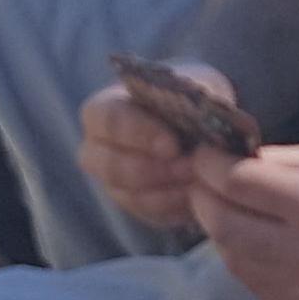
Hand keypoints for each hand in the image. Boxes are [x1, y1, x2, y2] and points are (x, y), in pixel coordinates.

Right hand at [73, 75, 225, 245]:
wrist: (195, 124)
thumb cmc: (187, 98)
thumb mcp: (193, 84)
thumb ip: (193, 93)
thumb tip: (201, 109)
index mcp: (102, 112)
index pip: (110, 122)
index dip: (139, 134)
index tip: (172, 144)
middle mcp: (96, 151)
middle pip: (113, 167)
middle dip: (156, 169)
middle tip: (192, 166)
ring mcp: (112, 184)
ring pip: (133, 196)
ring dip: (170, 191)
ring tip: (201, 179)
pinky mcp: (135, 207)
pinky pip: (152, 215)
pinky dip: (177, 207)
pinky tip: (200, 194)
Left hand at [194, 137, 298, 299]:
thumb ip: (282, 162)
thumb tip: (232, 160)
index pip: (234, 183)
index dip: (208, 165)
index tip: (205, 156)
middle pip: (221, 226)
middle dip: (203, 199)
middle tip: (205, 184)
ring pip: (232, 260)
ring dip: (221, 232)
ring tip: (230, 211)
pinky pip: (255, 285)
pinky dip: (245, 260)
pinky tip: (256, 242)